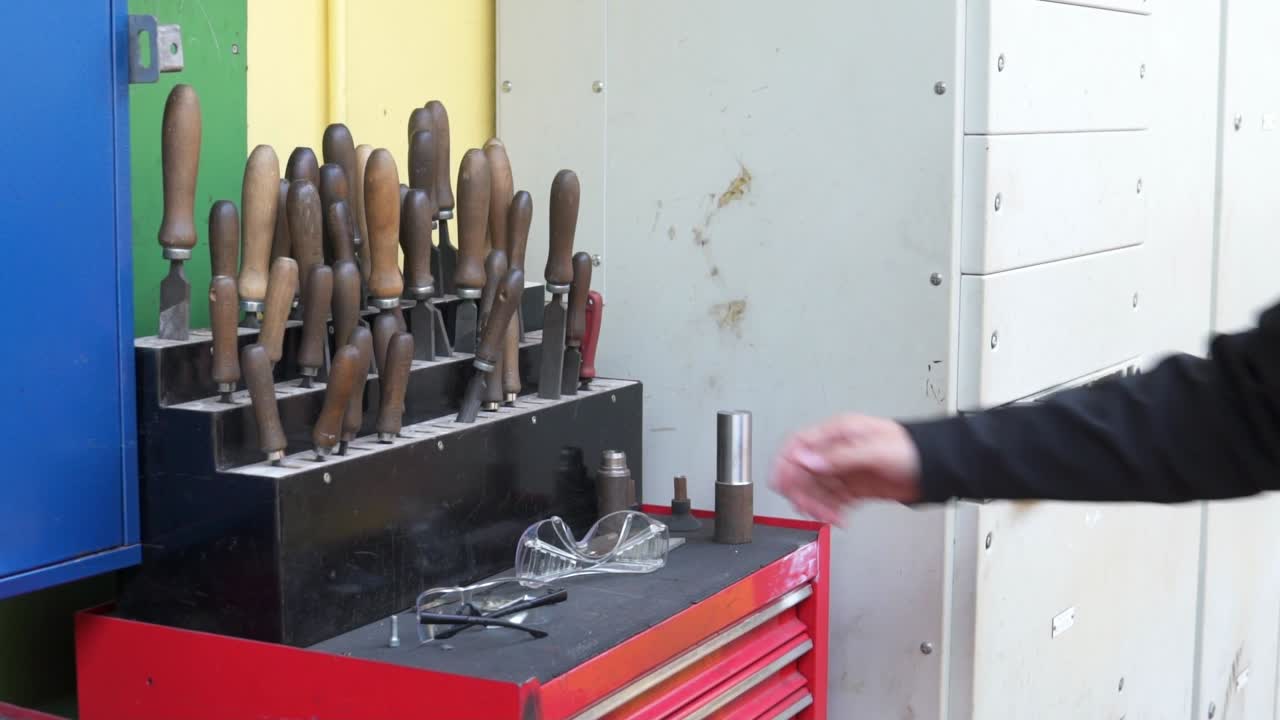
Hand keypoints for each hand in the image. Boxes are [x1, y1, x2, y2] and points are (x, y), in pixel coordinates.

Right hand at [770, 414, 922, 525]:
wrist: (936, 468)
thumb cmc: (911, 450)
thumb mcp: (873, 449)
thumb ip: (839, 457)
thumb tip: (808, 461)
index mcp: (839, 433)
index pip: (800, 444)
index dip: (785, 462)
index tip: (778, 481)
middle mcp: (838, 451)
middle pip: (805, 471)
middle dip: (802, 490)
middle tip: (805, 507)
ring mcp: (846, 471)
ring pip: (817, 489)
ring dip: (817, 504)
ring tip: (827, 516)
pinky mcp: (855, 489)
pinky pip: (833, 501)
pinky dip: (831, 511)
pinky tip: (837, 518)